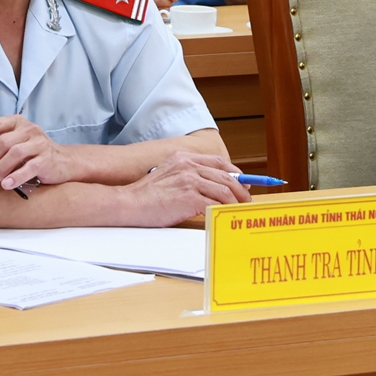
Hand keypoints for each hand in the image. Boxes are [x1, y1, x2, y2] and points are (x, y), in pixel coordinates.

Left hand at [0, 115, 70, 190]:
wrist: (64, 161)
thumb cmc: (33, 153)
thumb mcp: (17, 143)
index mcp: (17, 123)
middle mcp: (28, 130)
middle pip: (3, 142)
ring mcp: (39, 143)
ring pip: (14, 154)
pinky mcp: (47, 159)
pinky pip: (29, 167)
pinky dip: (16, 177)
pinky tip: (6, 185)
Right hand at [124, 152, 250, 225]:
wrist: (129, 203)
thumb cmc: (145, 195)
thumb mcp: (167, 175)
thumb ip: (187, 175)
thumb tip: (209, 186)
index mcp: (183, 158)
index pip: (218, 161)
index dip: (235, 172)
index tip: (243, 183)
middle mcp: (188, 166)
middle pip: (226, 175)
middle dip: (241, 190)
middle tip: (246, 201)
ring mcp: (190, 181)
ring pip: (225, 190)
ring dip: (236, 202)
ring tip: (239, 211)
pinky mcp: (189, 197)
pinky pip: (217, 204)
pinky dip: (226, 210)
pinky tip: (227, 216)